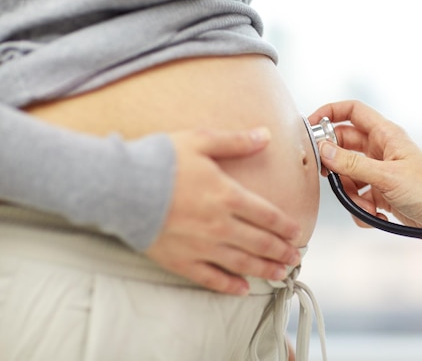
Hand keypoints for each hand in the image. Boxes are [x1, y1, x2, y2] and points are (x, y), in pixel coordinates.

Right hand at [145, 127, 301, 294]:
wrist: (120, 186)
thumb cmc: (160, 160)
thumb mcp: (201, 141)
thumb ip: (236, 141)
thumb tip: (266, 135)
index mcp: (227, 196)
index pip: (266, 215)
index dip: (284, 225)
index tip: (296, 233)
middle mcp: (220, 224)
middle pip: (259, 242)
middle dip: (280, 251)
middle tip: (294, 259)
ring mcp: (201, 246)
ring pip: (241, 263)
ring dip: (264, 269)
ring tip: (280, 274)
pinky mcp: (180, 260)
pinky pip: (210, 278)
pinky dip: (228, 286)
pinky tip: (242, 290)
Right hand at [309, 100, 421, 231]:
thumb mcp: (387, 177)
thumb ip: (352, 164)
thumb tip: (323, 151)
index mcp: (385, 135)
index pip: (351, 111)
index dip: (329, 113)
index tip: (309, 127)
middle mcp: (381, 150)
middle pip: (343, 146)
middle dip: (335, 165)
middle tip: (330, 177)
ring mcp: (380, 172)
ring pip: (347, 176)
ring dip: (350, 193)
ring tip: (366, 205)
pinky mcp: (381, 194)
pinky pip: (358, 197)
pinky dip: (361, 208)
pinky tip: (377, 215)